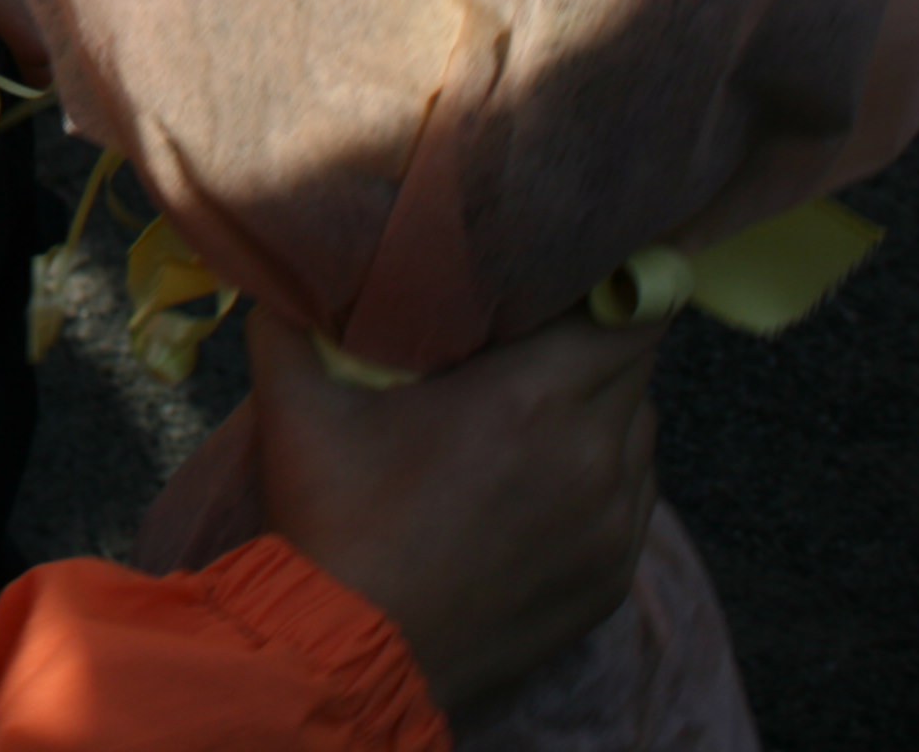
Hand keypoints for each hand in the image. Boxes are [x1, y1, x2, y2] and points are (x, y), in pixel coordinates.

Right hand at [252, 306, 661, 714]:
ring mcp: (611, 522)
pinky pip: (636, 497)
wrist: (353, 652)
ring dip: (602, 407)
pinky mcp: (613, 575)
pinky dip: (604, 474)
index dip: (616, 285)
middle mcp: (591, 453)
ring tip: (538, 409)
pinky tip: (545, 477)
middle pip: (637, 364)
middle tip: (540, 335)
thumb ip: (289, 318)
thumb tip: (279, 265)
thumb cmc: (331, 522)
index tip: (575, 279)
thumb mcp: (294, 405)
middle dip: (597, 340)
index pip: (633, 313)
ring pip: (640, 430)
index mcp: (531, 396)